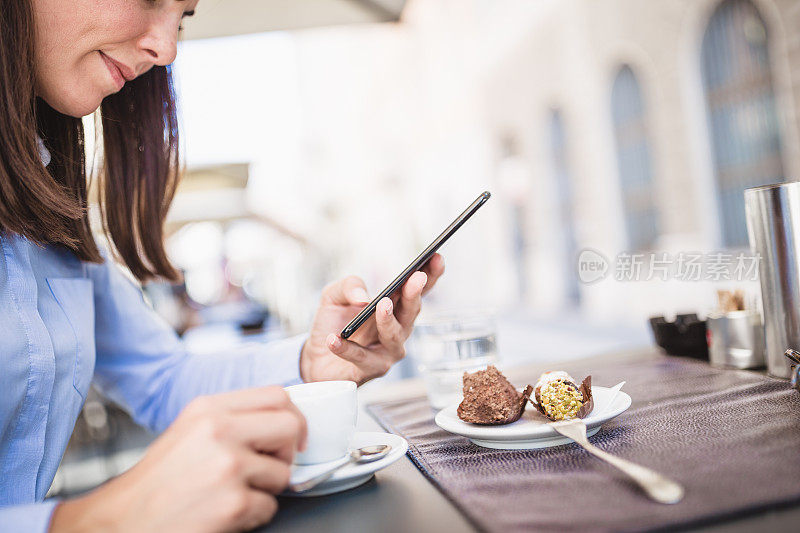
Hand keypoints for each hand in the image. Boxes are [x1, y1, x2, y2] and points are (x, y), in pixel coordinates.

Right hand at [50, 387, 306, 532]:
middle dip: (288, 452)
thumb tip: (281, 421)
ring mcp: (228, 466)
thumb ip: (232, 419)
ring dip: (265, 490)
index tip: (292, 437)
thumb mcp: (190, 431)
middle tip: (270, 467)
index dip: (293, 417)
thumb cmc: (158, 482)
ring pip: (284, 473)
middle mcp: (219, 431)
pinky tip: (224, 513)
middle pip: (291, 426)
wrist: (121, 522)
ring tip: (231, 493)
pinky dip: (252, 515)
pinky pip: (270, 507)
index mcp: (208, 409)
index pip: (277, 395)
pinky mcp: (234, 503)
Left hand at [300, 253, 444, 384]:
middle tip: (415, 278)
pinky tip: (335, 339)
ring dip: (388, 320)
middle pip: (411, 311)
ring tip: (381, 305)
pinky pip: (360, 357)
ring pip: (394, 336)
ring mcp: (388, 351)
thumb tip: (364, 297)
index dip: (430, 274)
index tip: (436, 257)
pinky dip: (347, 348)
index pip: (418, 290)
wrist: (315, 358)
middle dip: (414, 294)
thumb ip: (348, 286)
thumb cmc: (333, 323)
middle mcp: (398, 329)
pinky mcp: (371, 369)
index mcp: (396, 307)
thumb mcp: (334, 295)